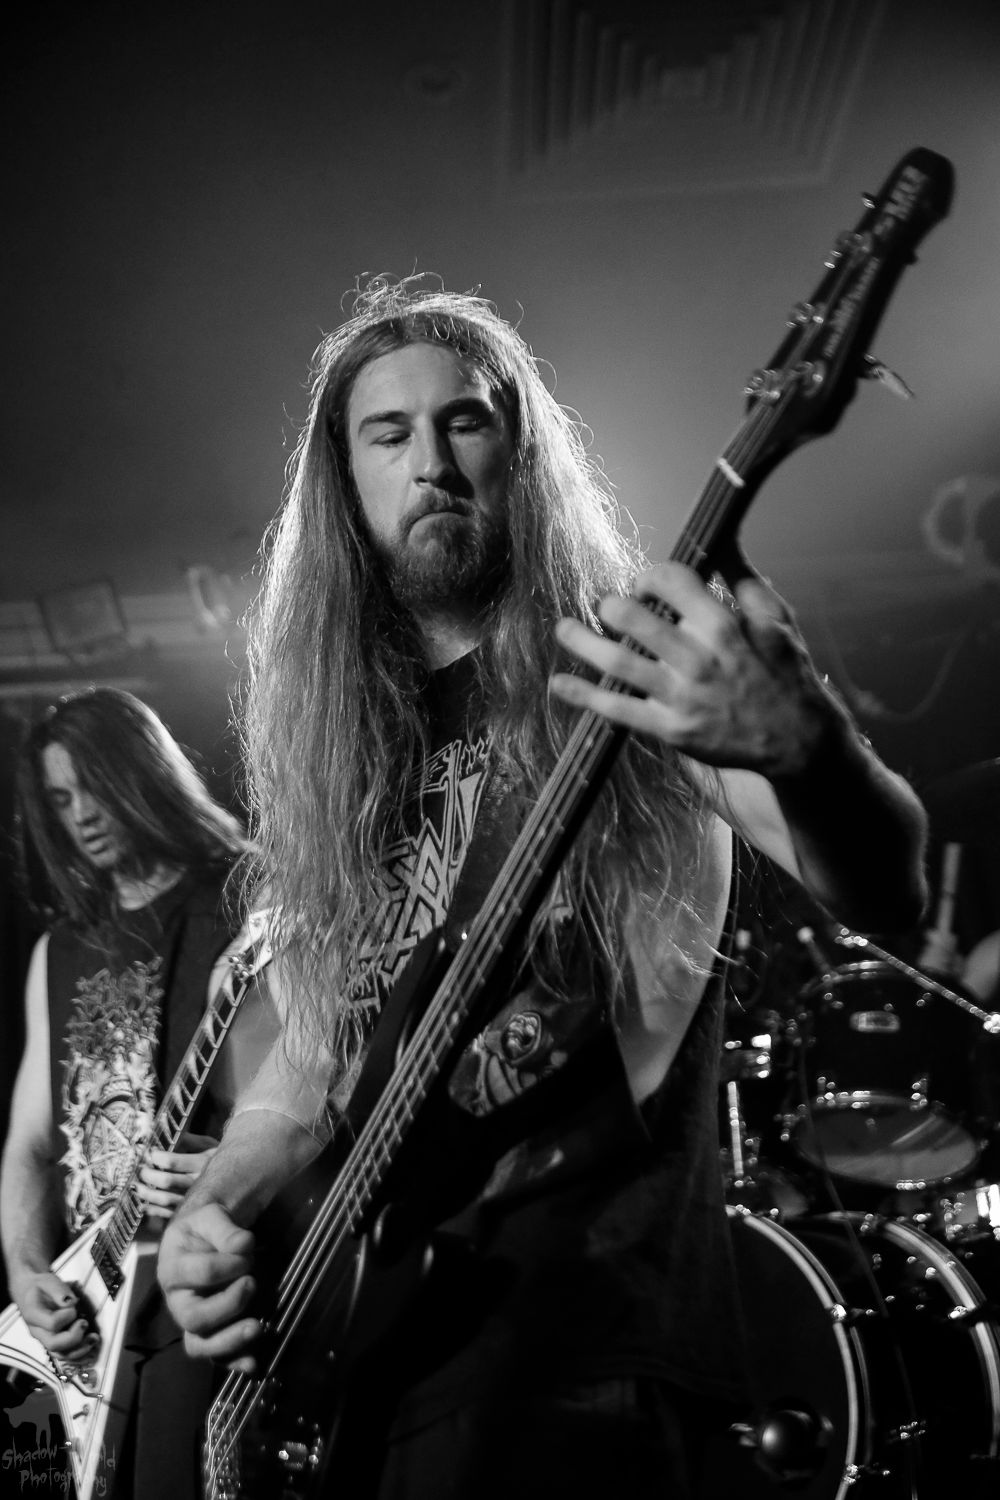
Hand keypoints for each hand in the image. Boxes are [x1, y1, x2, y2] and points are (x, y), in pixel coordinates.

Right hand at [13, 1270, 98, 1364]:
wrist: (31, 1293)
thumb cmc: (41, 1287)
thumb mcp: (48, 1281)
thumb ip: (59, 1290)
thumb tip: (71, 1302)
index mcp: (33, 1315)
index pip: (52, 1324)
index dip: (67, 1316)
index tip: (74, 1307)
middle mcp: (38, 1331)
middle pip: (54, 1344)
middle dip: (74, 1337)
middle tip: (85, 1323)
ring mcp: (45, 1339)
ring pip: (60, 1355)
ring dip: (80, 1349)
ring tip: (94, 1338)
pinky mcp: (54, 1342)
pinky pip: (65, 1354)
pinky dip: (79, 1352)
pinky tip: (90, 1343)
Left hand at [137, 1131, 218, 1219]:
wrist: (239, 1180)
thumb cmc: (218, 1158)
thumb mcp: (209, 1143)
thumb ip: (189, 1139)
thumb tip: (166, 1132)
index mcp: (203, 1162)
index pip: (172, 1162)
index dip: (155, 1158)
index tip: (148, 1153)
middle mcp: (199, 1182)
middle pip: (166, 1181)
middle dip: (148, 1175)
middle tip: (140, 1170)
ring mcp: (195, 1199)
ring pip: (165, 1199)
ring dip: (147, 1194)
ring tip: (137, 1186)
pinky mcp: (192, 1211)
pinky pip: (168, 1213)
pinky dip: (153, 1210)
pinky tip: (144, 1204)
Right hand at [157, 1202, 261, 1371]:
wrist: (203, 1239)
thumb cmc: (205, 1228)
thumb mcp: (211, 1216)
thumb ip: (224, 1228)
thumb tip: (242, 1245)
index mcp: (172, 1269)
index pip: (199, 1273)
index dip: (228, 1264)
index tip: (248, 1249)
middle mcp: (177, 1301)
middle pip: (194, 1318)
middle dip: (228, 1304)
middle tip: (252, 1282)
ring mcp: (192, 1321)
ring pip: (199, 1345)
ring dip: (230, 1340)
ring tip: (257, 1328)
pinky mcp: (209, 1334)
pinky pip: (215, 1356)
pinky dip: (233, 1361)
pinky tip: (253, 1363)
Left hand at [551, 561, 835, 776]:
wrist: (798, 738)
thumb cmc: (785, 671)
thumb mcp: (776, 618)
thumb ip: (743, 577)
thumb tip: (722, 537)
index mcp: (723, 624)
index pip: (669, 581)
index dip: (650, 576)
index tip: (646, 584)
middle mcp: (698, 658)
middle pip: (634, 618)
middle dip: (612, 605)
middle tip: (606, 605)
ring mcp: (682, 696)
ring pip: (619, 662)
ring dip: (582, 642)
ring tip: (563, 628)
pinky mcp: (672, 729)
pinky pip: (619, 710)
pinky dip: (584, 696)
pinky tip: (559, 684)